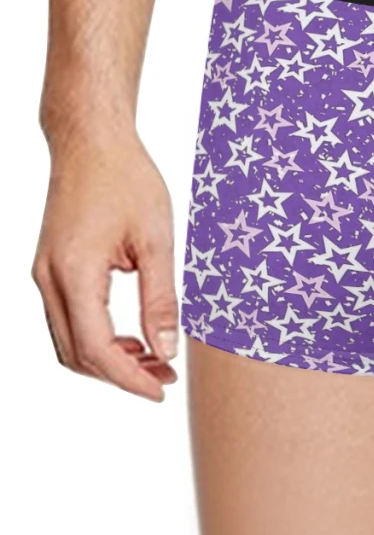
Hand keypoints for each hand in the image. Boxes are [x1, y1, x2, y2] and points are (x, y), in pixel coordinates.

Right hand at [32, 132, 178, 400]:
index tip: (162, 391)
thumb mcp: (156, 239)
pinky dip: (96, 338)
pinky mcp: (49, 268)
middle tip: (165, 378)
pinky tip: (132, 337)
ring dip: (107, 360)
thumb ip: (161, 297)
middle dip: (119, 376)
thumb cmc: (128, 181)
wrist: (91, 143)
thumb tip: (168, 349)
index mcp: (74, 273)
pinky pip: (66, 319)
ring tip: (154, 360)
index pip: (97, 349)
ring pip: (67, 341)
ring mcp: (43, 274)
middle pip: (76, 354)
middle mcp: (48, 279)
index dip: (129, 379)